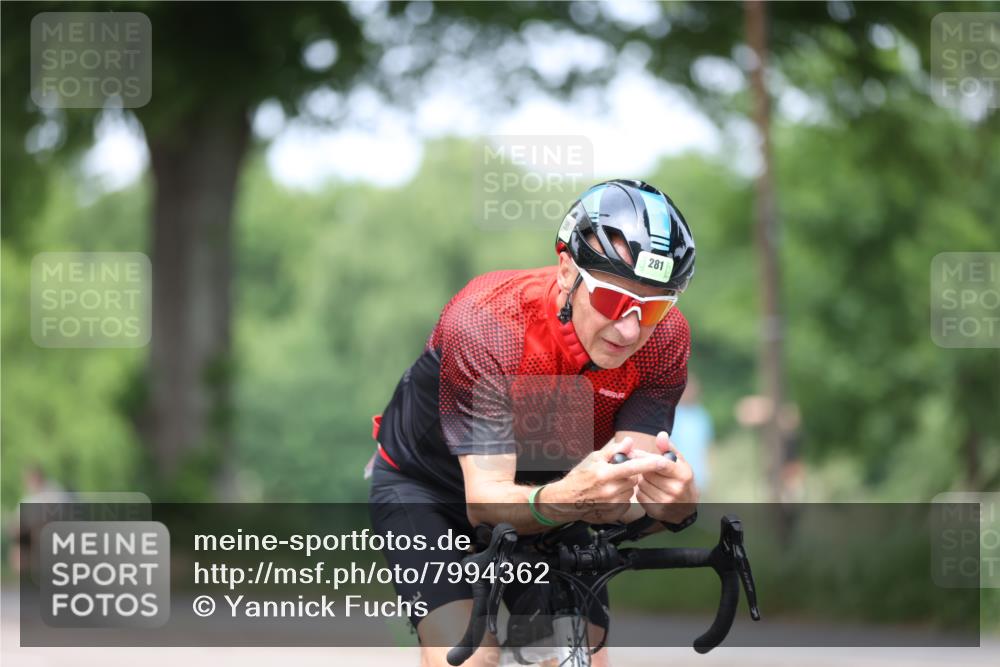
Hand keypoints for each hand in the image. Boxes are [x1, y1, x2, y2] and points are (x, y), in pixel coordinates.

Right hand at [547, 436, 670, 523]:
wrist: (566, 500)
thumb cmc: (579, 477)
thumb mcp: (593, 458)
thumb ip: (614, 451)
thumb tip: (630, 442)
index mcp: (605, 473)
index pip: (632, 467)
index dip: (648, 463)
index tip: (662, 460)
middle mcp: (609, 490)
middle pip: (633, 480)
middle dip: (629, 475)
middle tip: (616, 473)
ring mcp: (611, 504)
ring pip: (630, 492)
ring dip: (625, 487)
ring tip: (610, 485)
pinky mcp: (612, 513)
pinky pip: (625, 503)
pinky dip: (621, 498)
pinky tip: (609, 496)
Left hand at [636, 431, 698, 523]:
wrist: (687, 507)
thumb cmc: (681, 479)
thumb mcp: (679, 462)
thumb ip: (668, 448)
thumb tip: (661, 434)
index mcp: (683, 474)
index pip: (660, 463)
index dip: (645, 457)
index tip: (634, 453)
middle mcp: (676, 489)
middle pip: (648, 472)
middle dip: (644, 468)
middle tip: (646, 467)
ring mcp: (667, 502)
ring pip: (642, 484)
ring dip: (642, 479)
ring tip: (650, 479)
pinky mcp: (657, 511)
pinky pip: (640, 495)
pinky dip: (641, 490)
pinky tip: (649, 489)